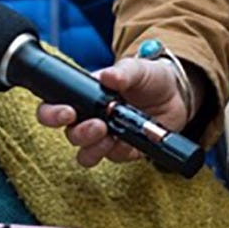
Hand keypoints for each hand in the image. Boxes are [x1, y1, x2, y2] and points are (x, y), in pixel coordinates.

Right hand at [34, 57, 190, 167]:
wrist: (176, 94)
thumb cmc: (149, 77)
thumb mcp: (137, 68)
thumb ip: (123, 72)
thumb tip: (108, 76)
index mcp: (85, 96)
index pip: (53, 107)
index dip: (51, 114)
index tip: (67, 112)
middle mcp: (90, 119)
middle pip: (69, 134)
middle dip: (78, 133)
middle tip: (96, 125)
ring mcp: (106, 137)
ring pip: (86, 154)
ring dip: (93, 148)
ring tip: (108, 135)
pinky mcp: (124, 150)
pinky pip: (113, 158)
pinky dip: (119, 151)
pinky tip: (128, 140)